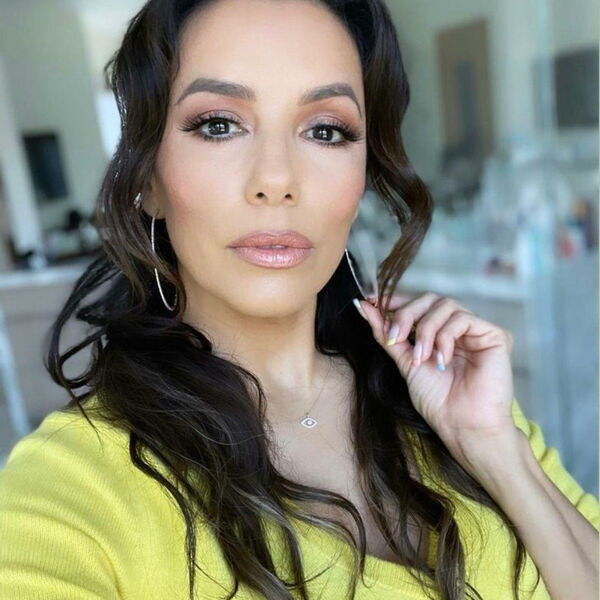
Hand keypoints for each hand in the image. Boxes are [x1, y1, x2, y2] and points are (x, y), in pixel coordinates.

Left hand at [354, 292, 517, 456]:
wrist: (461, 425)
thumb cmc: (437, 400)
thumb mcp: (404, 361)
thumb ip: (387, 334)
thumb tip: (364, 307)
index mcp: (439, 333)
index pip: (419, 304)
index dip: (397, 300)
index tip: (373, 301)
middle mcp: (459, 328)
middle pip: (430, 298)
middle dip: (407, 314)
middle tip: (395, 337)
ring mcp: (476, 330)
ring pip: (445, 305)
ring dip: (425, 330)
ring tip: (421, 358)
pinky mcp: (495, 335)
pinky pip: (463, 319)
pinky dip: (445, 337)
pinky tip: (442, 361)